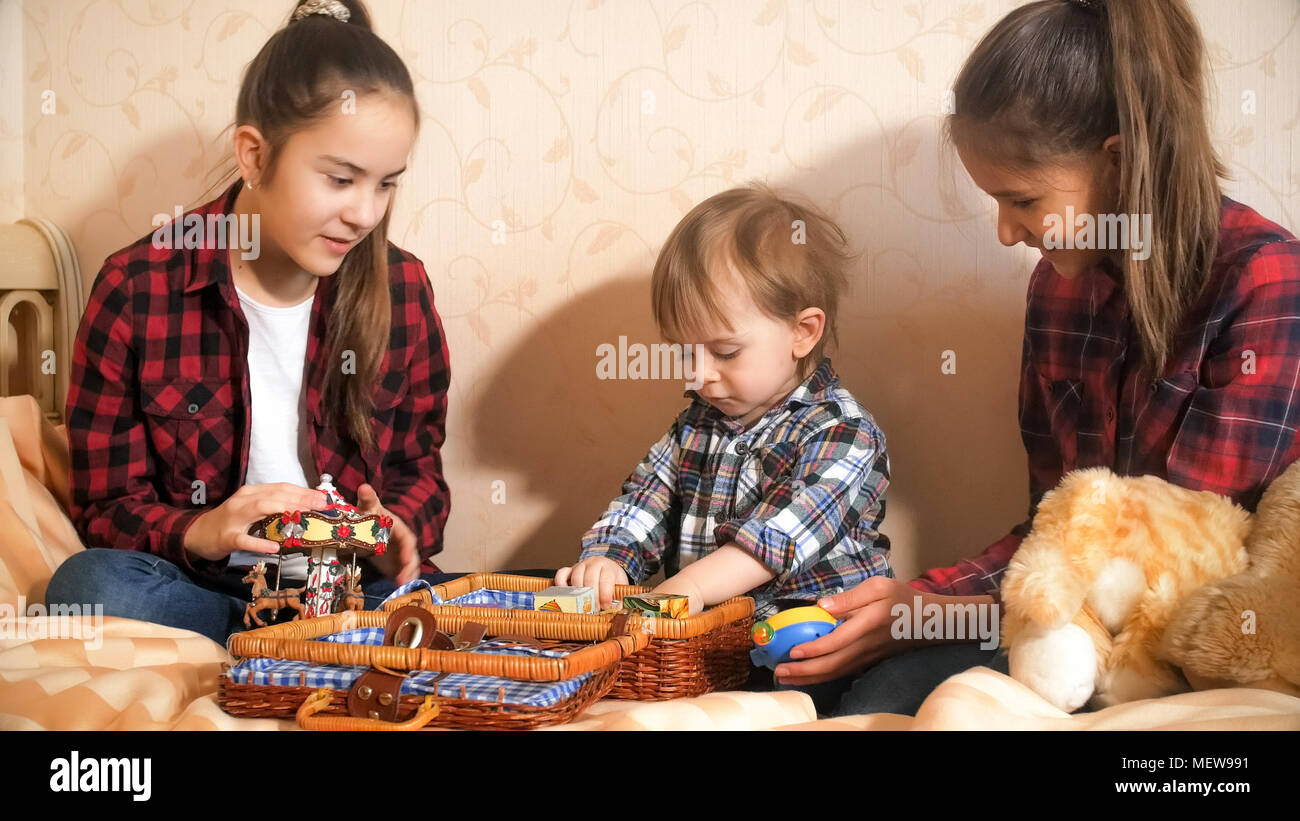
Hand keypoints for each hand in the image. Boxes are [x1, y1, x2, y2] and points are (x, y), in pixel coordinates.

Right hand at [184, 483, 327, 561]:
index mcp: (252, 493)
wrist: (197, 533)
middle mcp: (244, 500)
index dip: (303, 491)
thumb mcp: (251, 510)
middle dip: (301, 498)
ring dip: (285, 510)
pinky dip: (260, 543)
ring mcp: (234, 518)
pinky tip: (275, 547)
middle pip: (276, 495)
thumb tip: (303, 509)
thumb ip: (273, 507)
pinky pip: (244, 540)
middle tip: (322, 505)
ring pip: (261, 508)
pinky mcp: (227, 537)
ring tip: (305, 515)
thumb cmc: (229, 522)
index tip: (324, 497)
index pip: (281, 488)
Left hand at [356, 483, 420, 584]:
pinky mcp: (395, 567)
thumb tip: (364, 487)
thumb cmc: (372, 516)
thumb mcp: (369, 508)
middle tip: (402, 581)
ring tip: (401, 588)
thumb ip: (368, 499)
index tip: (406, 559)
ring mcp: (401, 557)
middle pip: (411, 557)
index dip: (408, 550)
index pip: (408, 539)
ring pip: (408, 568)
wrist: (370, 527)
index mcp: (400, 529)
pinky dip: (400, 584)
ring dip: (406, 579)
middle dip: (408, 569)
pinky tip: (396, 592)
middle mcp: (404, 544)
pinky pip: (401, 576)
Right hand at [555, 556, 628, 607]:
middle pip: (590, 578)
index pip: (605, 579)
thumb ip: (620, 599)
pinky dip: (561, 584)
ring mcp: (580, 566)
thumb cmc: (613, 579)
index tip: (606, 606)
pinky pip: (561, 574)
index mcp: (607, 567)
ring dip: (579, 594)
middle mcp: (593, 564)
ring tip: (583, 606)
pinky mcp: (569, 570)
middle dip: (592, 596)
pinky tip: (565, 595)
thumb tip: (617, 610)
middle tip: (595, 609)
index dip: (605, 594)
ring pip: (576, 577)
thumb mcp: (621, 587)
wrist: (607, 567)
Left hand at [773, 576, 917, 685]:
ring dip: (809, 678)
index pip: (837, 641)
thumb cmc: (903, 599)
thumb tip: (822, 604)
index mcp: (867, 624)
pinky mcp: (869, 661)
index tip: (793, 651)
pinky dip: (823, 677)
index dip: (815, 649)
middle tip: (779, 672)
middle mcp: (866, 646)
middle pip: (832, 664)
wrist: (932, 622)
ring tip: (786, 678)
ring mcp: (868, 657)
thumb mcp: (879, 586)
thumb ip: (850, 597)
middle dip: (804, 671)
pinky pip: (843, 672)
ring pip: (836, 672)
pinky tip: (808, 677)